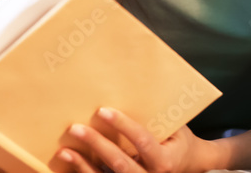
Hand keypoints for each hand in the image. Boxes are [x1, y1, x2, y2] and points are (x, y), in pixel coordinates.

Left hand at [54, 108, 212, 172]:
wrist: (186, 166)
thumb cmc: (177, 141)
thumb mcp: (174, 127)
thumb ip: (155, 116)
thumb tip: (130, 86)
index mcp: (165, 161)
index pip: (142, 142)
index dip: (122, 125)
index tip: (103, 111)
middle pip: (121, 164)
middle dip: (97, 145)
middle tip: (76, 128)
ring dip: (84, 165)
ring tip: (65, 151)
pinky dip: (84, 172)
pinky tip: (70, 163)